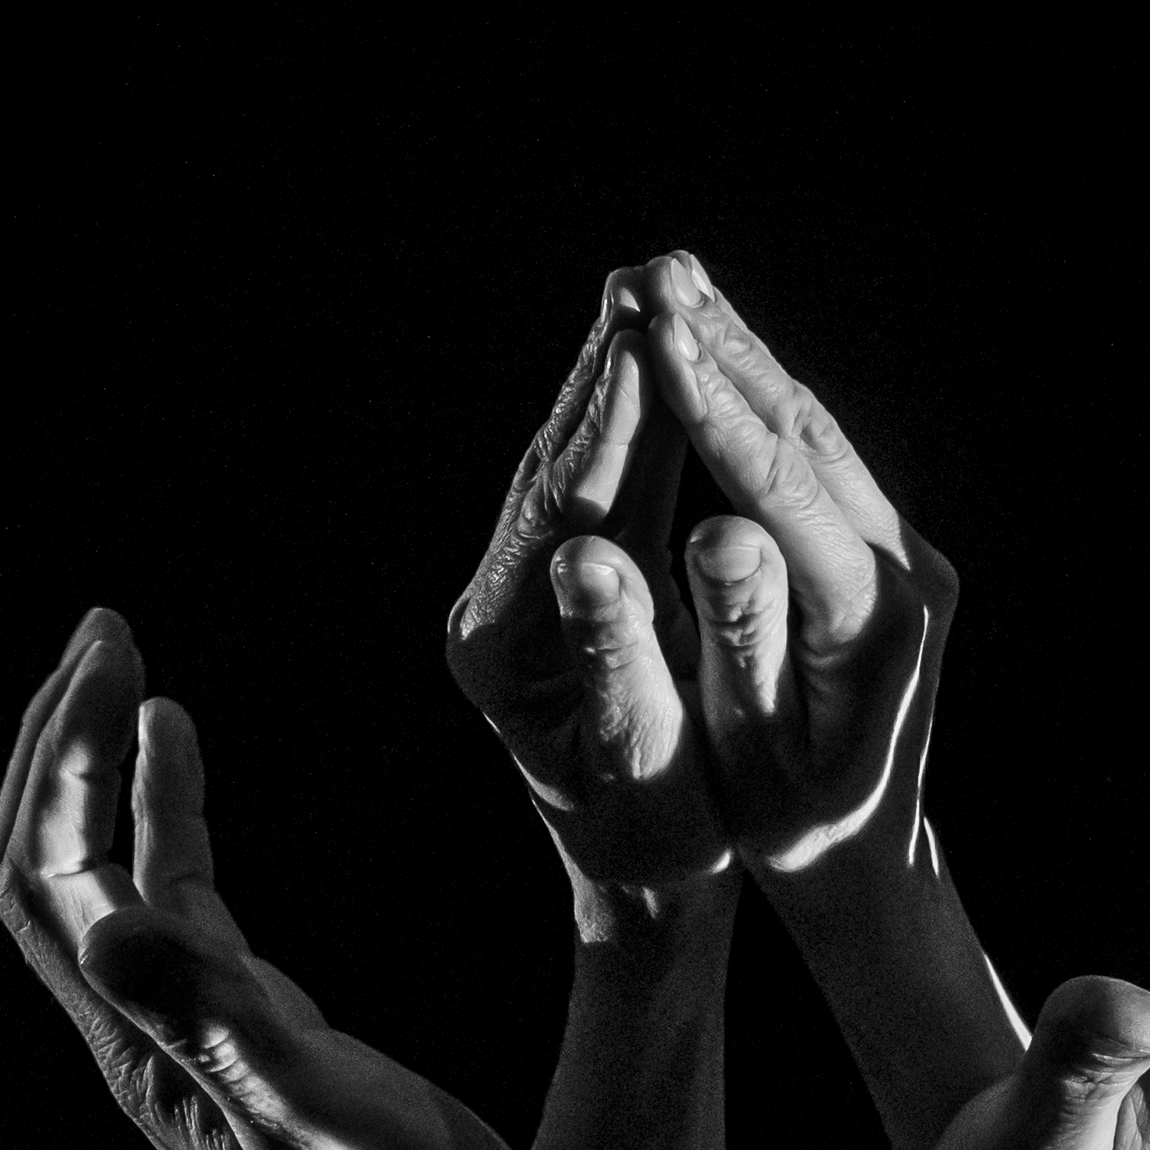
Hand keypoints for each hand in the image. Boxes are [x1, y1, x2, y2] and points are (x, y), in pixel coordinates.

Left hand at [0, 611, 579, 1149]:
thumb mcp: (315, 1113)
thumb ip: (216, 1019)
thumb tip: (107, 926)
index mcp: (142, 1044)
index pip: (44, 872)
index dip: (58, 754)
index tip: (112, 648)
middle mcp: (146, 1039)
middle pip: (53, 866)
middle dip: (62, 742)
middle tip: (107, 631)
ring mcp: (198, 1045)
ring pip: (109, 883)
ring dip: (105, 772)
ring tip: (136, 679)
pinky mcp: (260, 1049)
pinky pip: (181, 910)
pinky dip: (172, 823)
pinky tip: (193, 770)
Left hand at [446, 268, 730, 902]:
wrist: (646, 879)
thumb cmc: (663, 837)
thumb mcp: (648, 763)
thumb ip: (625, 659)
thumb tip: (599, 561)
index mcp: (498, 653)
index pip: (563, 512)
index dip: (613, 422)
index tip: (652, 336)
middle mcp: (487, 612)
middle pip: (555, 468)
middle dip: (607, 369)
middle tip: (654, 269)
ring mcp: (512, 597)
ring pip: (571, 465)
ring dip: (616, 376)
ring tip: (659, 286)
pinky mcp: (549, 589)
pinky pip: (596, 486)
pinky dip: (632, 419)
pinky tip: (663, 361)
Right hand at [643, 253, 958, 879]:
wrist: (868, 860)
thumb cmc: (792, 827)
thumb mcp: (752, 751)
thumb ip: (738, 638)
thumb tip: (713, 528)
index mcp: (876, 621)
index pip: (784, 491)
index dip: (716, 410)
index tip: (658, 337)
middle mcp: (909, 570)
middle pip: (809, 436)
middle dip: (728, 349)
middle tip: (656, 270)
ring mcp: (907, 554)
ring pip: (816, 434)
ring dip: (744, 356)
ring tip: (675, 282)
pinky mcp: (890, 551)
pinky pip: (816, 459)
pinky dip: (758, 401)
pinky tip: (711, 349)